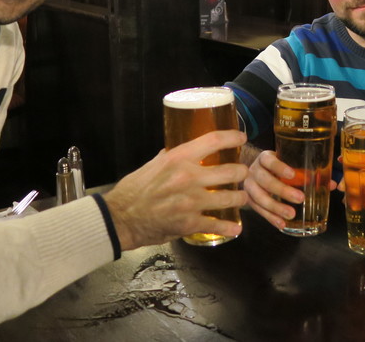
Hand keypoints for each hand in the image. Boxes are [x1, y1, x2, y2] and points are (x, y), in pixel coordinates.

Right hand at [103, 130, 248, 250]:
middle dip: (242, 172)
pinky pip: (218, 225)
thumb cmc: (135, 189)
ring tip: (241, 197)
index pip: (214, 140)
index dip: (233, 137)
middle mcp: (189, 177)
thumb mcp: (153, 164)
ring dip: (240, 198)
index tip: (241, 138)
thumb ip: (172, 157)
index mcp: (179, 158)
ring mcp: (192, 201)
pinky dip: (229, 227)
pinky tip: (235, 228)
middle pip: (231, 170)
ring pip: (230, 197)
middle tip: (243, 173)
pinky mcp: (190, 223)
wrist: (121, 218)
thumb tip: (184, 151)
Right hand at [243, 149, 337, 229]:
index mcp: (265, 158)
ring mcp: (249, 186)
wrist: (254, 173)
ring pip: (259, 197)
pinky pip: (258, 210)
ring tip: (291, 215)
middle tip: (300, 198)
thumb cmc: (276, 168)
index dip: (279, 167)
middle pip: (265, 180)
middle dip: (282, 190)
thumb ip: (306, 173)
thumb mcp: (287, 164)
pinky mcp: (248, 200)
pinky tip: (282, 224)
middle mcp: (254, 171)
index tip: (292, 174)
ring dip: (276, 207)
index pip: (269, 160)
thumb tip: (331, 184)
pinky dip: (271, 218)